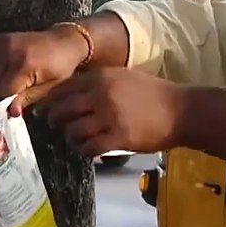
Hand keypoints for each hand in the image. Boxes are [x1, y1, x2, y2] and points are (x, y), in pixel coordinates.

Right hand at [0, 26, 91, 115]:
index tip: (13, 110)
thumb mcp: (48, 88)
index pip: (3, 91)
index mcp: (24, 64)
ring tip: (9, 86)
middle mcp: (9, 50)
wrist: (64, 42)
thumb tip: (11, 112)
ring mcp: (2, 43)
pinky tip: (4, 75)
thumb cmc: (60, 67)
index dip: (7, 103)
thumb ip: (26, 99)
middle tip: (12, 98)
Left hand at [43, 68, 186, 155]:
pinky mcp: (118, 138)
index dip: (50, 101)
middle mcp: (101, 95)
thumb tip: (73, 92)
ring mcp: (109, 117)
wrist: (180, 110)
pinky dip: (85, 150)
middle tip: (55, 126)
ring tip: (76, 139)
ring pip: (73, 130)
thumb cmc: (153, 93)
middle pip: (62, 110)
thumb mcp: (124, 76)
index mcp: (101, 78)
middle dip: (54, 120)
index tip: (45, 109)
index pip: (63, 88)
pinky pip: (89, 147)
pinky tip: (89, 149)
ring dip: (71, 137)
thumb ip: (99, 82)